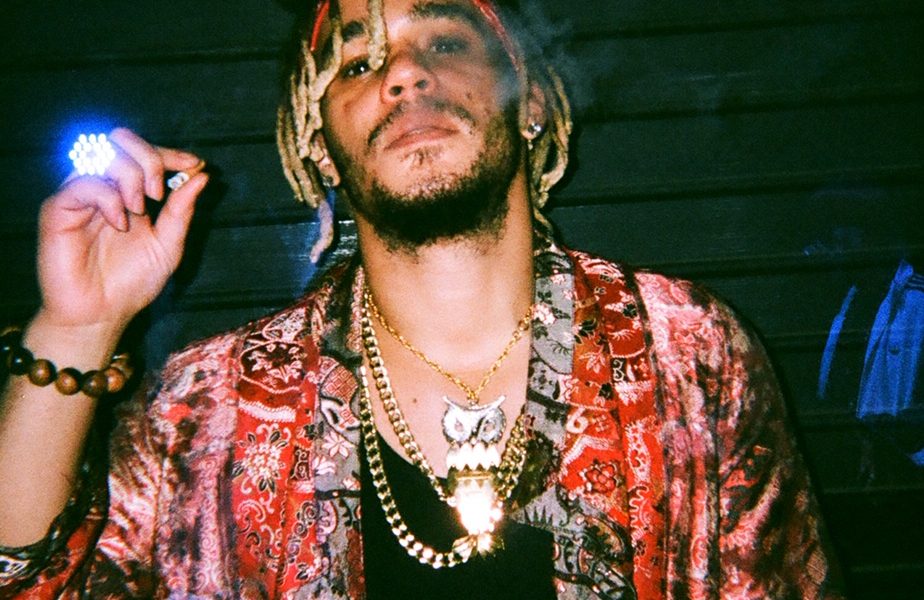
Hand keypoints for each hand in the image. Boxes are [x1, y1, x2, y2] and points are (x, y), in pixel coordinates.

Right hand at [35, 128, 208, 334]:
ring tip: (141, 209)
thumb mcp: (169, 245)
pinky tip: (119, 222)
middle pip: (122, 145)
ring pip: (104, 157)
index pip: (146, 156)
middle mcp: (104, 189)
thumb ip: (182, 211)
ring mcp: (80, 197)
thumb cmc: (132, 284)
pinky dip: (108, 197)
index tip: (195, 163)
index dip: (171, 154)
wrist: (101, 315)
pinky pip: (83, 182)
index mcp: (130, 194)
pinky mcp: (58, 210)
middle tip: (159, 192)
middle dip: (150, 159)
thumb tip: (202, 175)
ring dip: (131, 176)